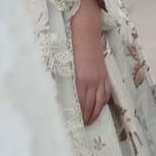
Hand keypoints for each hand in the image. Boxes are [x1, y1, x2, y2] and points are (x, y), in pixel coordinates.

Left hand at [69, 0, 111, 126]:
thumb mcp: (60, 62)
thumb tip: (49, 93)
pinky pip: (106, 92)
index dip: (76, 116)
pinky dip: (102, 103)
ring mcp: (100, 77)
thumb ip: (58, 79)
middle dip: (85, 118)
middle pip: (90, 106)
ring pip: (100, 101)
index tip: (71, 126)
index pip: (79, 104)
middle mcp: (92, 80)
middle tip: (79, 128)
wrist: (84, 27)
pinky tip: (99, 107)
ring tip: (89, 122)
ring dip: (95, 113)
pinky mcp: (104, 73)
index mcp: (79, 79)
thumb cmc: (68, 43)